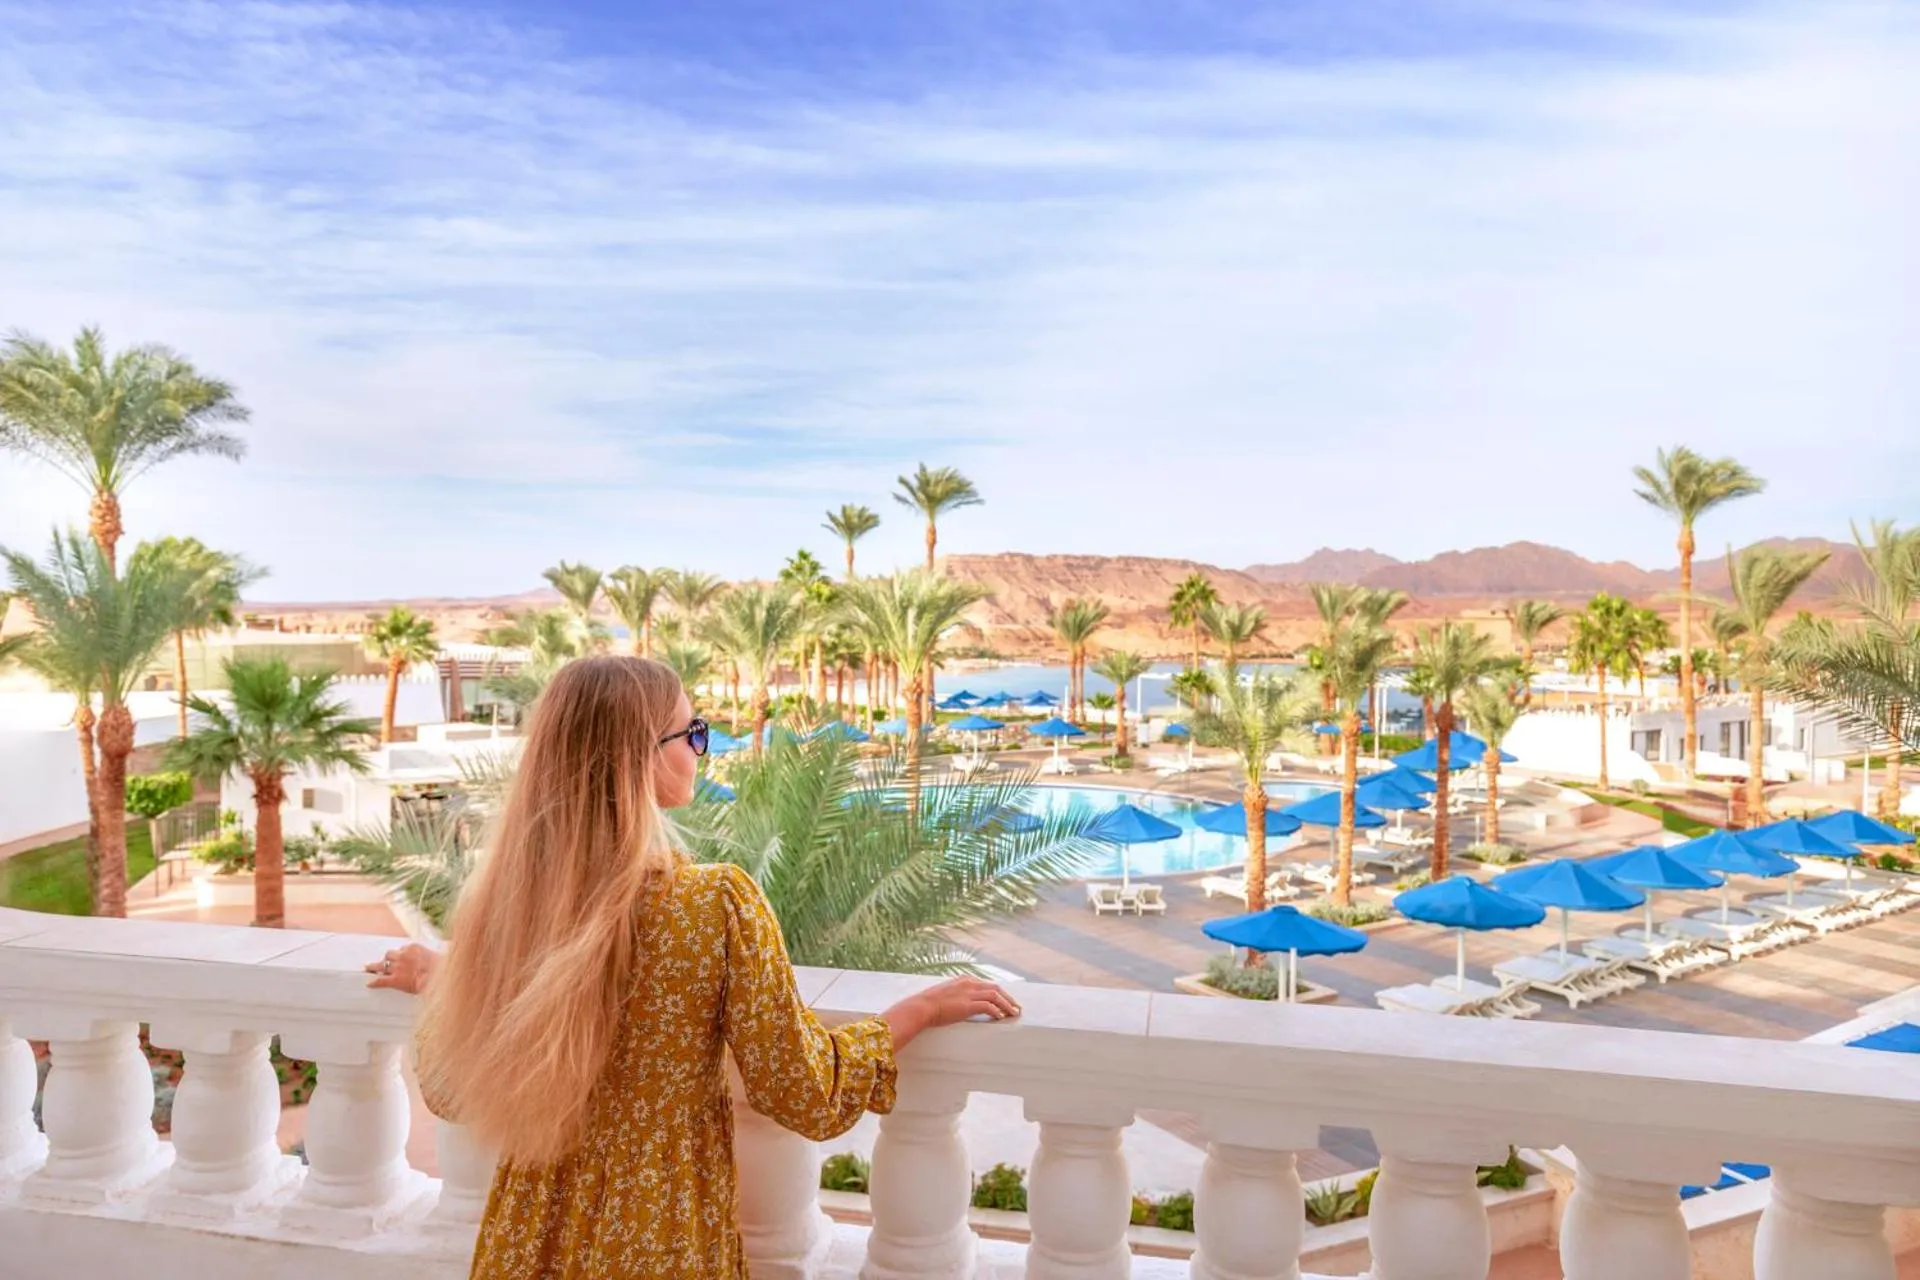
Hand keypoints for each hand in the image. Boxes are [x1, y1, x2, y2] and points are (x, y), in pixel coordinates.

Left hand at [365, 943, 437, 994]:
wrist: (437, 977)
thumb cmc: (441, 968)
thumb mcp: (436, 957)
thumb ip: (427, 958)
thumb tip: (430, 961)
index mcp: (414, 948)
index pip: (403, 949)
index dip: (401, 955)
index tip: (401, 957)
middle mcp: (403, 955)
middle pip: (390, 954)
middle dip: (387, 958)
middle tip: (382, 961)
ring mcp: (398, 967)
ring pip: (382, 964)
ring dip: (375, 966)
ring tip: (368, 968)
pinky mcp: (395, 980)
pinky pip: (381, 980)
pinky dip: (374, 982)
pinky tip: (369, 984)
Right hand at [881, 977, 1019, 1051]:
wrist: (921, 1006)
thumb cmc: (929, 1004)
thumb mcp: (945, 995)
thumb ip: (956, 996)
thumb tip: (960, 1004)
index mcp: (964, 980)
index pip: (987, 984)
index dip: (1000, 992)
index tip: (1006, 1000)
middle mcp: (969, 983)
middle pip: (996, 988)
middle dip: (1008, 997)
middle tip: (1016, 1007)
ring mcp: (969, 993)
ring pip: (996, 996)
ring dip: (1007, 1005)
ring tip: (1013, 1013)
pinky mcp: (968, 1004)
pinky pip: (989, 1006)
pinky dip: (997, 1011)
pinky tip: (1001, 1017)